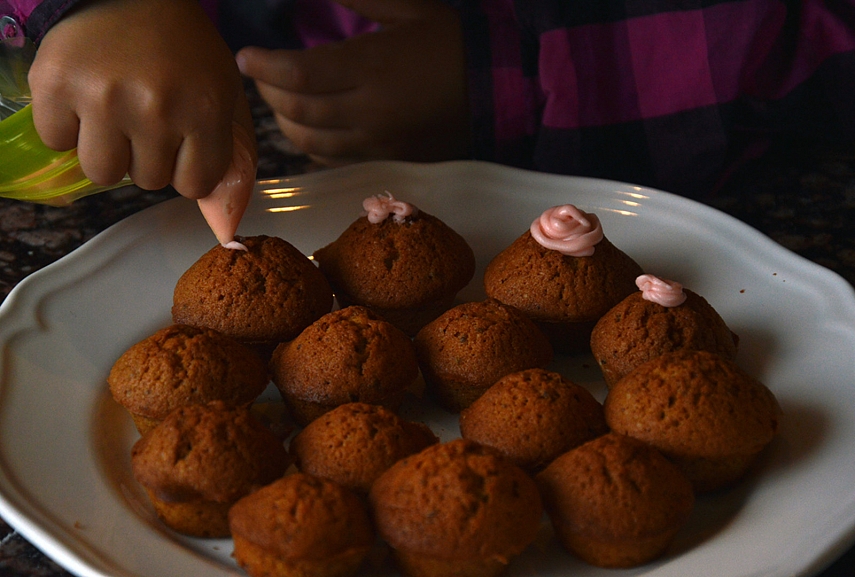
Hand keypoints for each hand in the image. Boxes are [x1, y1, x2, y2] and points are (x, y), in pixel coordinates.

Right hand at [29, 0, 255, 199]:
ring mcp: (102, 98)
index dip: (187, 165)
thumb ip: (228, 161)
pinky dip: (66, 128)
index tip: (183, 138)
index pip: (193, 186)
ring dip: (109, 150)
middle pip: (148, 182)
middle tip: (147, 115)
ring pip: (102, 174)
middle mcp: (154, 108)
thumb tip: (222, 226)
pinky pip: (57, 143)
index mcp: (203, 112)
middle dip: (149, 155)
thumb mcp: (224, 99)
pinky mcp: (55, 85)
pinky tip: (84, 98)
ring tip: (116, 113)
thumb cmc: (185, 51)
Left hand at [235, 0, 469, 164]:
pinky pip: (334, 157)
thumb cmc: (452, 42)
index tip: (245, 56)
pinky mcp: (387, 156)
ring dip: (284, 122)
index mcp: (373, 65)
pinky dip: (310, 145)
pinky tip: (305, 126)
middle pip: (299, 109)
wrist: (497, 90)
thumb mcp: (408, 7)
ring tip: (276, 100)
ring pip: (311, 140)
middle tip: (257, 74)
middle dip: (268, 92)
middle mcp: (370, 108)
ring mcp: (378, 138)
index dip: (264, 65)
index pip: (300, 72)